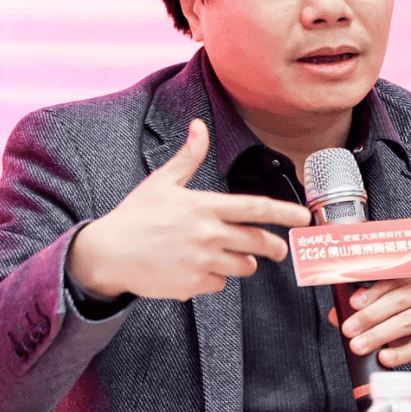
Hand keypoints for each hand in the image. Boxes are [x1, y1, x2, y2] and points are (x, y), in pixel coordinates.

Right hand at [68, 119, 310, 300]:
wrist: (107, 254)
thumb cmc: (135, 216)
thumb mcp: (162, 181)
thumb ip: (189, 156)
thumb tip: (199, 126)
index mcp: (205, 206)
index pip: (255, 208)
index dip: (284, 213)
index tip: (303, 217)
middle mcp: (208, 234)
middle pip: (259, 243)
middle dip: (275, 247)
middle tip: (279, 250)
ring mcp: (202, 261)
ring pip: (244, 267)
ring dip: (242, 263)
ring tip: (225, 255)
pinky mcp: (194, 285)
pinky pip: (220, 284)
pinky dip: (214, 278)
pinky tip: (195, 269)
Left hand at [328, 275, 410, 387]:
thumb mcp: (400, 319)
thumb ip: (372, 314)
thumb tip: (336, 316)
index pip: (394, 279)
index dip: (372, 290)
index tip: (352, 303)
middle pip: (399, 299)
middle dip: (370, 315)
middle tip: (348, 330)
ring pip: (409, 321)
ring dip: (380, 334)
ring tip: (359, 346)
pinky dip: (401, 352)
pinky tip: (385, 358)